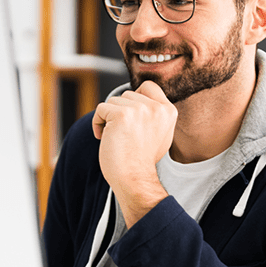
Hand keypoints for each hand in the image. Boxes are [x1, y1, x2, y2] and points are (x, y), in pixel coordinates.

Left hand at [91, 81, 175, 225]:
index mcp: (168, 111)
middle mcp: (156, 108)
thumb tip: (139, 99)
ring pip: (113, 101)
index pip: (148, 86)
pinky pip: (101, 109)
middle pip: (127, 94)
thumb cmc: (142, 161)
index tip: (130, 119)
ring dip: (108, 119)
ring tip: (116, 138)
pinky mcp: (122, 115)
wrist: (134, 180)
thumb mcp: (159, 134)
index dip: (135, 99)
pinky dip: (97, 123)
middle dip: (120, 112)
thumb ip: (153, 115)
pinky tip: (104, 138)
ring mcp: (140, 110)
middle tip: (124, 135)